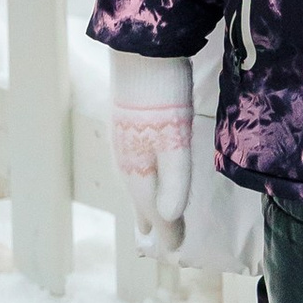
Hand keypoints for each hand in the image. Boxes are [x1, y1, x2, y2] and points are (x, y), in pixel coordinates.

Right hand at [109, 52, 194, 254]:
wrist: (141, 52)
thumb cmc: (162, 97)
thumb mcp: (173, 142)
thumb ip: (173, 183)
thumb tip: (169, 220)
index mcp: (137, 171)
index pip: (154, 212)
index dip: (168, 232)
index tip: (179, 250)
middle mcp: (125, 161)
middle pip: (140, 200)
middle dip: (152, 220)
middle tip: (160, 238)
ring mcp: (124, 141)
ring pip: (135, 182)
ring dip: (146, 201)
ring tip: (151, 216)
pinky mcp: (127, 124)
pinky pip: (135, 165)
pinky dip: (144, 180)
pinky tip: (149, 173)